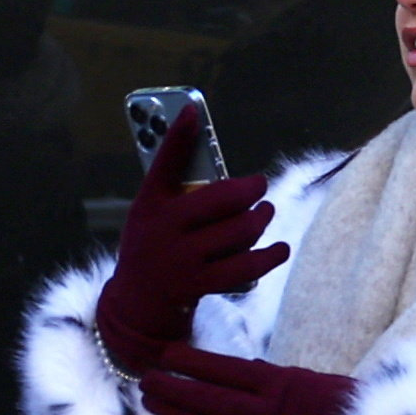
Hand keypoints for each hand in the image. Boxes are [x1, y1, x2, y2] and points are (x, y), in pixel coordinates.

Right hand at [91, 122, 277, 381]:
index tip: (192, 108)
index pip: (162, 164)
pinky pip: (244, 267)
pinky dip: (268, 257)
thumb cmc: (151, 246)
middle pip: (219, 199)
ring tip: (265, 213)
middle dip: (249, 190)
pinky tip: (280, 248)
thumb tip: (213, 159)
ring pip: (237, 232)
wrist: (136, 306)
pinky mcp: (199, 284)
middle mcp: (163, 229)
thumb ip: (177, 187)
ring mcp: (181, 259)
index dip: (177, 136)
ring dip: (260, 220)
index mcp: (149, 205)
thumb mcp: (151, 214)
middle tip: (260, 185)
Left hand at [141, 348, 356, 414]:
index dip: (192, 362)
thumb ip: (271, 376)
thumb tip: (241, 369)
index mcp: (277, 382)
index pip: (223, 369)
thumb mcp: (306, 379)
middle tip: (146, 381)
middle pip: (209, 399)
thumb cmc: (340, 406)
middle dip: (174, 389)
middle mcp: (265, 411)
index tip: (166, 354)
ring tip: (152, 407)